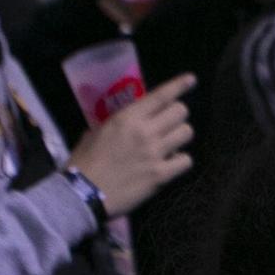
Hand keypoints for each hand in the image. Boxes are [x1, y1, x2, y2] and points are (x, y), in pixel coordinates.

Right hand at [65, 74, 194, 216]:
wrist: (82, 194)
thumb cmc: (84, 162)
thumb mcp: (96, 132)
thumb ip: (118, 122)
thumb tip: (131, 119)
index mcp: (127, 118)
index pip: (161, 96)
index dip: (180, 85)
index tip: (191, 80)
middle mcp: (145, 131)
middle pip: (181, 112)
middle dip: (177, 115)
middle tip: (168, 124)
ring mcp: (155, 153)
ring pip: (186, 133)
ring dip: (180, 137)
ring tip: (170, 143)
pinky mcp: (161, 175)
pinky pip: (186, 160)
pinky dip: (181, 161)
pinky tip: (171, 163)